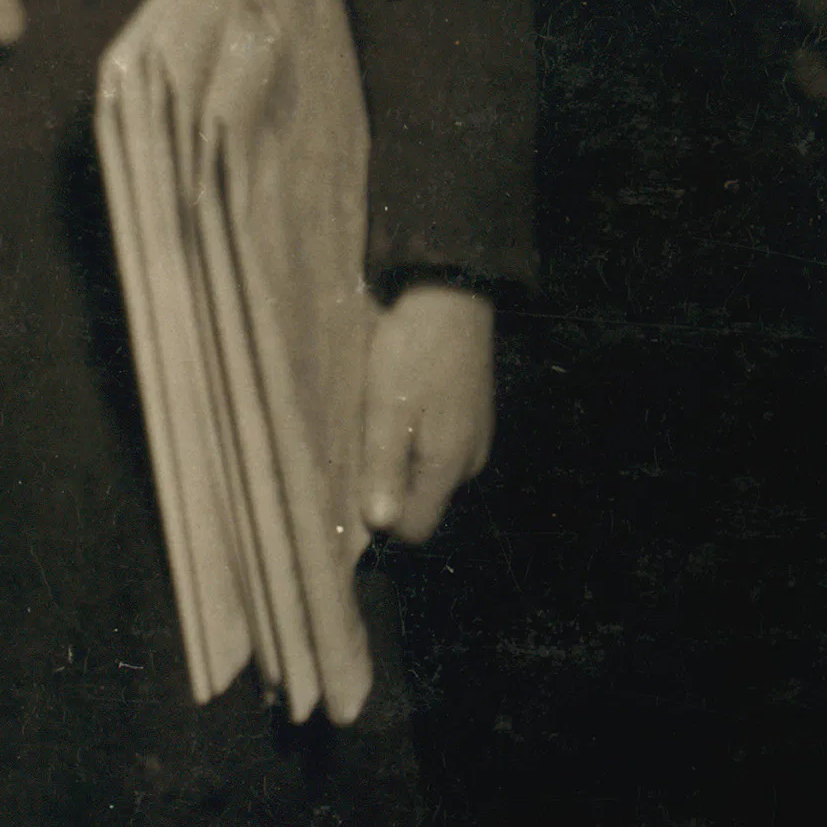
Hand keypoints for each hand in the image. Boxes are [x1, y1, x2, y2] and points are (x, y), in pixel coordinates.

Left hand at [359, 277, 496, 540]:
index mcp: (451, 466)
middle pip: (422, 504)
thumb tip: (380, 526)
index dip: (382, 520)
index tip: (352, 489)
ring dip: (397, 463)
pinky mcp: (469, 419)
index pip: (417, 530)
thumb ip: (384, 468)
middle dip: (387, 489)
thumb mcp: (387, 409)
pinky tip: (394, 410)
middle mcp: (470, 462)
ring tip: (372, 425)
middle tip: (356, 449)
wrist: (450, 297)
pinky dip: (412, 441)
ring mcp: (473, 440)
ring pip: (428, 476)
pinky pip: (435, 451)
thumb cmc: (413, 352)